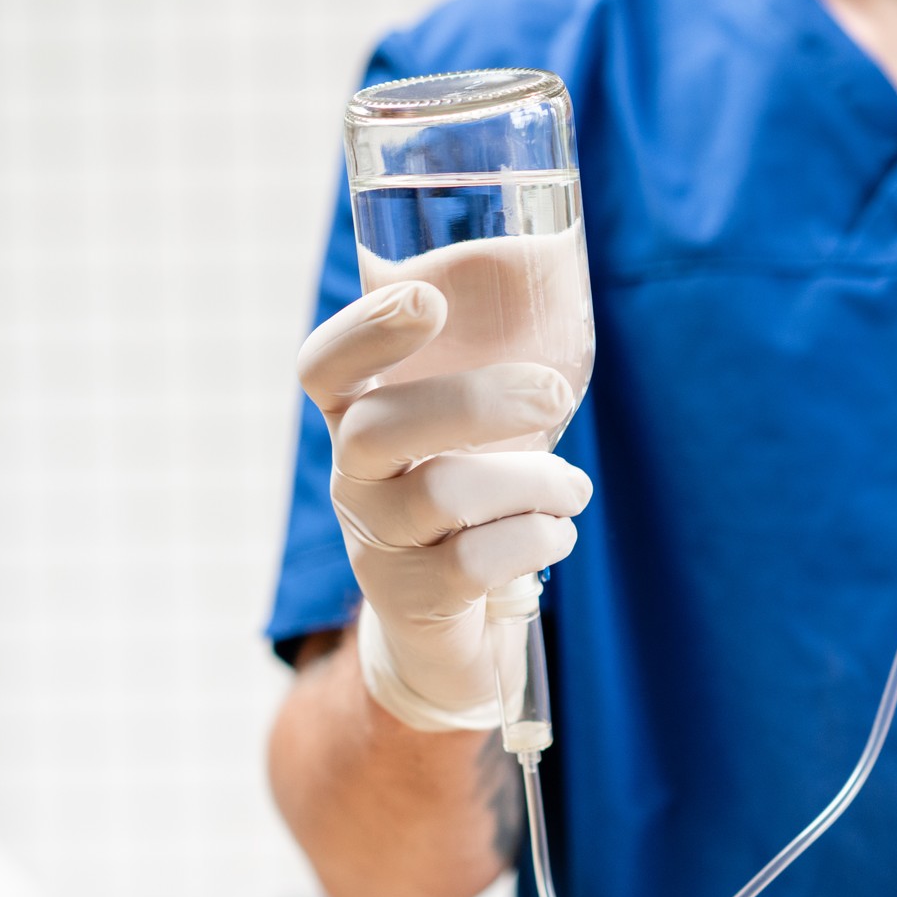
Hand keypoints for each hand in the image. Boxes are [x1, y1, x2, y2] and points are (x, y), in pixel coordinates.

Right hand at [297, 280, 590, 731]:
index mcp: (358, 419)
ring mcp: (374, 543)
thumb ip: (488, 366)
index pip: (325, 367)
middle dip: (477, 401)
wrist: (451, 633)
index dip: (364, 331)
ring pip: (444, 492)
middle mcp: (352, 478)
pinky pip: (477, 560)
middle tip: (554, 393)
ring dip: (534, 481)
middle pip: (379, 427)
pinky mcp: (412, 601)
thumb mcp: (471, 436)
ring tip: (571, 490)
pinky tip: (555, 535)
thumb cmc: (474, 506)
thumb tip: (553, 263)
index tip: (427, 301)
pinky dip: (538, 538)